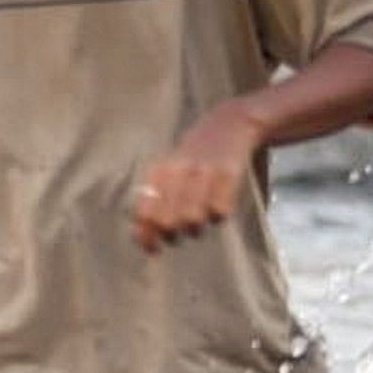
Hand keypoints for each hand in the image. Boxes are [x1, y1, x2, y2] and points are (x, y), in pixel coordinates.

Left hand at [131, 104, 265, 252]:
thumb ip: (154, 202)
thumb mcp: (169, 171)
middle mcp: (177, 170)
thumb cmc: (194, 157)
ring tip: (200, 218)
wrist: (230, 123)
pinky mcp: (228, 173)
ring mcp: (203, 171)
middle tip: (180, 232)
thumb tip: (143, 240)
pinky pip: (219, 211)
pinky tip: (218, 204)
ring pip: (192, 219)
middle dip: (172, 234)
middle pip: (167, 221)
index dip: (146, 236)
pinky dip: (218, 215)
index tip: (152, 249)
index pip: (144, 211)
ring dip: (196, 227)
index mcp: (159, 171)